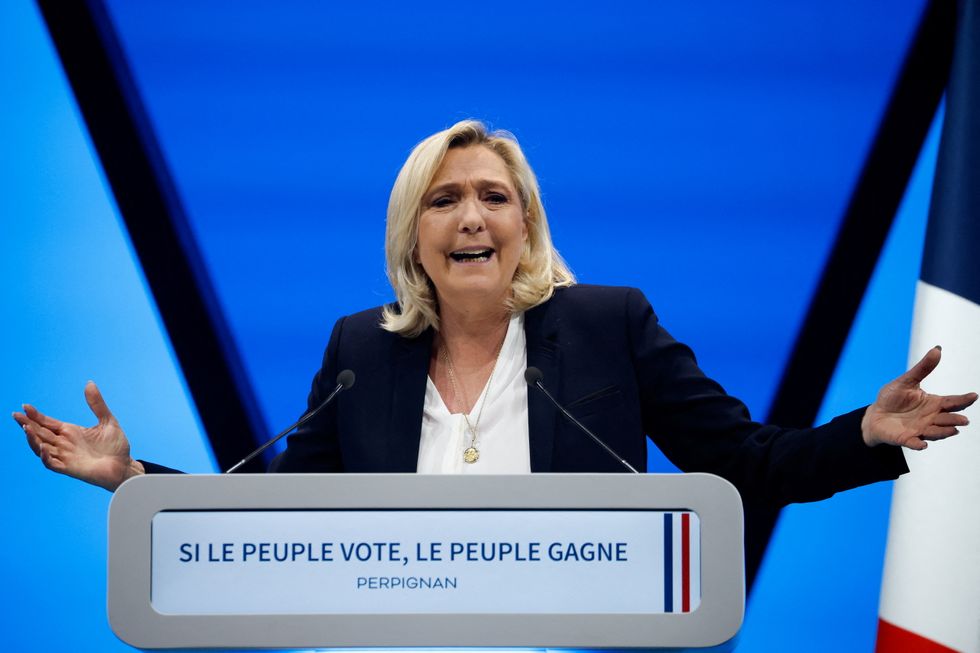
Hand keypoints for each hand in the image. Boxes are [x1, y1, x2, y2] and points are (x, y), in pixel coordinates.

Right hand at [12, 382, 143, 490]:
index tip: (25, 406)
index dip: (36, 415)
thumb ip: (97, 404)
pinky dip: (45, 456)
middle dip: (27, 424)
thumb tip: (89, 383)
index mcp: (70, 431)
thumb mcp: (108, 420)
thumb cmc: (116, 446)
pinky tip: (44, 447)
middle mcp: (64, 443)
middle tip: (16, 415)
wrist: (124, 466)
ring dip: (33, 439)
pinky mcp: (69, 468)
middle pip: (40, 433)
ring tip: (26, 428)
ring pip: (41, 448)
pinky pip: (51, 463)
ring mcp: (65, 456)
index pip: (47, 422)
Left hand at [862, 346, 977, 449]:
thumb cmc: (892, 398)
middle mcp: (930, 418)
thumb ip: (922, 368)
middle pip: (947, 419)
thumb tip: (937, 350)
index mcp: (932, 404)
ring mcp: (919, 429)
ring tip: (953, 430)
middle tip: (963, 420)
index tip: (974, 396)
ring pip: (935, 432)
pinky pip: (913, 442)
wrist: (875, 414)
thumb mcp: (906, 381)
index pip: (951, 402)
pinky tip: (921, 444)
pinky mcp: (906, 438)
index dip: (963, 400)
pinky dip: (917, 444)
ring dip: (943, 432)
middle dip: (955, 420)